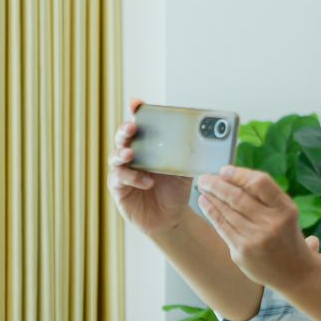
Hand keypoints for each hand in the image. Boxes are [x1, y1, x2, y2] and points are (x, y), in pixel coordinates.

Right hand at [107, 99, 194, 235]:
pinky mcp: (119, 188)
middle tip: (132, 127)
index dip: (136, 112)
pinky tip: (147, 182)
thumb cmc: (175, 190)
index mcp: (147, 146)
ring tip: (132, 154)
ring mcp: (123, 170)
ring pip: (116, 156)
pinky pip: (120, 179)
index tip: (136, 103)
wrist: (171, 217)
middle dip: (125, 130)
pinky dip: (132, 178)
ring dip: (123, 153)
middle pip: (122, 137)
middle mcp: (131, 154)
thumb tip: (205, 140)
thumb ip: (189, 155)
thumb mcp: (185, 170)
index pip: (139, 125)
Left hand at [196, 167, 315, 288]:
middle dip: (217, 184)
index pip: (260, 183)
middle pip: (238, 196)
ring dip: (211, 195)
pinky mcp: (242, 252)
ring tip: (203, 187)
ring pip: (227, 210)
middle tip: (205, 177)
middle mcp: (272, 223)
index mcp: (285, 209)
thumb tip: (231, 177)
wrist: (295, 273)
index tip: (224, 169)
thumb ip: (265, 196)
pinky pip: (222, 226)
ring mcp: (256, 239)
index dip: (239, 174)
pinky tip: (205, 202)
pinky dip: (211, 211)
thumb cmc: (287, 236)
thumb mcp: (286, 213)